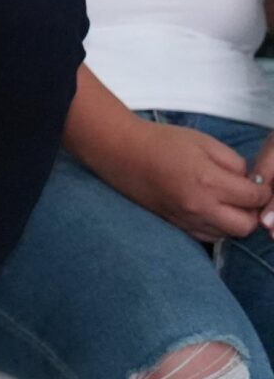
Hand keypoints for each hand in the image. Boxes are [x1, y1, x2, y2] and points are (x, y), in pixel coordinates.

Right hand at [106, 121, 267, 243]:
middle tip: (244, 195)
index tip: (257, 183)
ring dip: (233, 221)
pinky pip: (207, 237)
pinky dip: (216, 227)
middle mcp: (200, 206)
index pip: (254, 198)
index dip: (262, 190)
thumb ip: (233, 162)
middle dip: (252, 212)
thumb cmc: (161, 141)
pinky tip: (209, 209)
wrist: (119, 151)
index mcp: (209, 181)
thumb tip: (248, 181)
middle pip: (245, 225)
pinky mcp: (175, 225)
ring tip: (226, 202)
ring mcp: (186, 219)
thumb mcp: (203, 141)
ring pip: (227, 235)